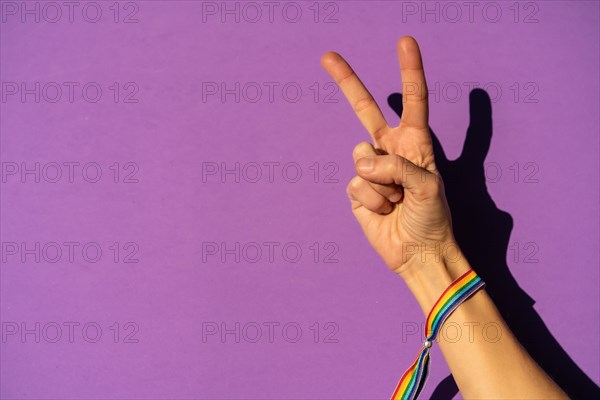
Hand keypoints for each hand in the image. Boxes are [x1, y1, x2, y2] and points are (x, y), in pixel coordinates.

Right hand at [321, 37, 459, 275]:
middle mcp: (391, 151)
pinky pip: (356, 184)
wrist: (417, 254)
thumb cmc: (431, 219)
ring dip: (382, 183)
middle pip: (365, 110)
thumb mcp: (428, 186)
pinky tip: (384, 212)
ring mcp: (371, 170)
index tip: (405, 42)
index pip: (413, 101)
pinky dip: (372, 200)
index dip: (409, 71)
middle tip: (327, 56)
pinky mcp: (357, 191)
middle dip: (347, 82)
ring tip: (397, 201)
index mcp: (415, 143)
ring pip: (361, 157)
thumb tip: (362, 163)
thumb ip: (397, 166)